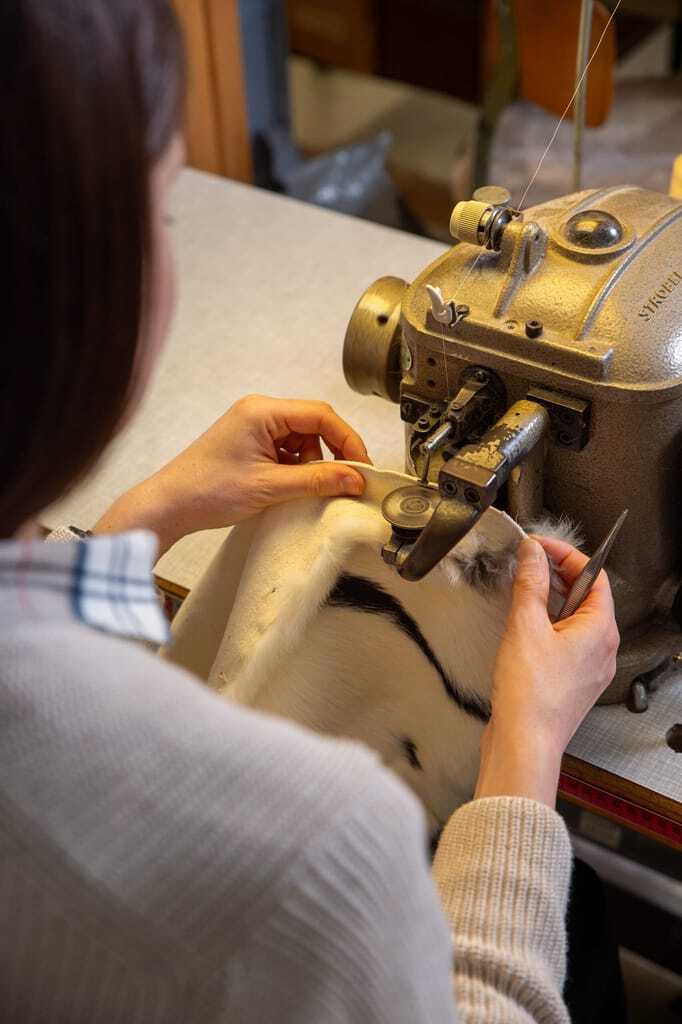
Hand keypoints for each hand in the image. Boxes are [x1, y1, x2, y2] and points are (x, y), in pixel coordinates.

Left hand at [95, 395, 370, 554]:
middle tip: (342, 483)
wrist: (170, 505)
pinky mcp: (250, 444)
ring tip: (299, 491)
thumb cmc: (208, 490)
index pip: (321, 416)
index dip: (347, 441)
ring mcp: (254, 427)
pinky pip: (287, 452)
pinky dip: (295, 470)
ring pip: (302, 441)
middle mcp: (259, 412)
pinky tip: (288, 489)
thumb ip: (318, 480)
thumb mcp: (271, 487)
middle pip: (314, 426)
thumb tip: (355, 478)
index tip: (362, 467)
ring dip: (311, 466)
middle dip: (329, 455)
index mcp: (263, 411)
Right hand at [475, 535, 618, 806]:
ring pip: (574, 619)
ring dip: (550, 599)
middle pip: (585, 595)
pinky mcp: (571, 681)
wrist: (524, 743)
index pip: (594, 574)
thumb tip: (533, 553)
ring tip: (522, 592)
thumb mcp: (525, 626)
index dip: (566, 553)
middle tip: (528, 563)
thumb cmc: (531, 695)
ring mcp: (588, 667)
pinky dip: (547, 625)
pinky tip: (523, 627)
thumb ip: (530, 583)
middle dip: (557, 574)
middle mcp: (601, 648)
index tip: (538, 545)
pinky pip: (565, 641)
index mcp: (600, 629)